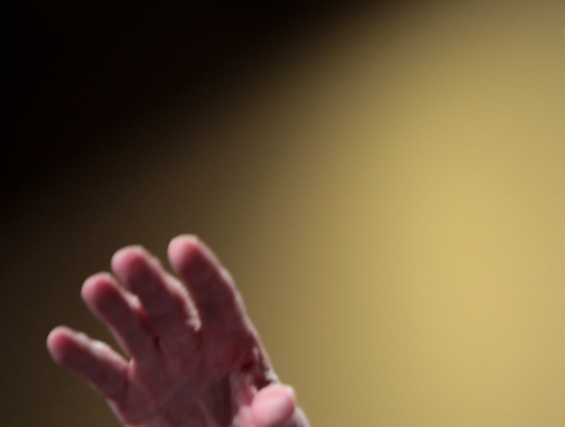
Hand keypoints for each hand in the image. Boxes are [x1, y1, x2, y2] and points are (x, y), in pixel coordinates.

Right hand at [47, 235, 308, 426]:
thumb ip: (274, 411)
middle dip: (150, 283)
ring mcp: (159, 365)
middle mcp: (191, 343)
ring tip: (96, 285)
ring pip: (134, 329)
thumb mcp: (274, 423)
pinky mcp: (131, 395)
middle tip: (128, 257)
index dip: (202, 273)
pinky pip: (105, 373)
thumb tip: (283, 399)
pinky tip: (60, 339)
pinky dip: (82, 357)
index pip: (218, 299)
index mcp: (233, 339)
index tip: (183, 246)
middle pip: (170, 307)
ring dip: (115, 308)